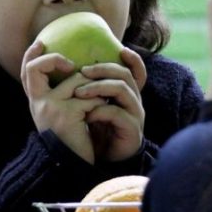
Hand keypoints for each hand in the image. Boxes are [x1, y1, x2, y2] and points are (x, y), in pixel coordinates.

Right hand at [21, 40, 108, 163]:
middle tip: (70, 64)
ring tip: (99, 100)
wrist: (73, 167)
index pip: (26, 74)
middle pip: (36, 68)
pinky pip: (90, 96)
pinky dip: (100, 101)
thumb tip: (74, 70)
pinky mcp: (67, 114)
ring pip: (76, 80)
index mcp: (36, 103)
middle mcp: (39, 104)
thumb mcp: (60, 116)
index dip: (31, 55)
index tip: (41, 43)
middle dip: (55, 60)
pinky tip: (103, 112)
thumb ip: (60, 96)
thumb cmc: (71, 142)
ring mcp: (51, 108)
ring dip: (92, 87)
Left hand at [75, 47, 146, 161]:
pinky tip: (86, 116)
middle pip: (125, 75)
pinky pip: (117, 113)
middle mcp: (134, 102)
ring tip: (78, 93)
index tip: (121, 50)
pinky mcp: (132, 131)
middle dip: (103, 69)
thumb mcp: (92, 108)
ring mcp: (135, 115)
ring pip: (122, 90)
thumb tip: (74, 68)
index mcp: (127, 95)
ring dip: (98, 87)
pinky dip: (99, 111)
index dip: (134, 60)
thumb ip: (90, 90)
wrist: (102, 162)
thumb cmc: (96, 132)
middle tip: (82, 71)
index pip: (137, 72)